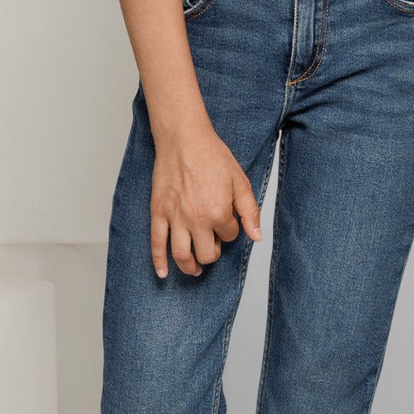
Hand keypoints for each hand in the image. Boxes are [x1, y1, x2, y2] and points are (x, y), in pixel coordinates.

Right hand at [150, 123, 260, 278]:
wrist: (184, 139)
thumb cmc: (212, 156)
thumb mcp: (240, 182)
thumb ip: (250, 211)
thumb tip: (256, 236)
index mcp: (218, 212)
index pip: (229, 236)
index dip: (230, 230)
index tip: (227, 219)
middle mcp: (196, 220)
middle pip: (206, 253)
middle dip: (212, 253)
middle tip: (213, 247)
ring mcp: (175, 218)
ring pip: (182, 255)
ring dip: (190, 267)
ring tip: (195, 269)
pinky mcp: (158, 213)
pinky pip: (156, 244)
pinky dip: (159, 262)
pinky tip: (163, 273)